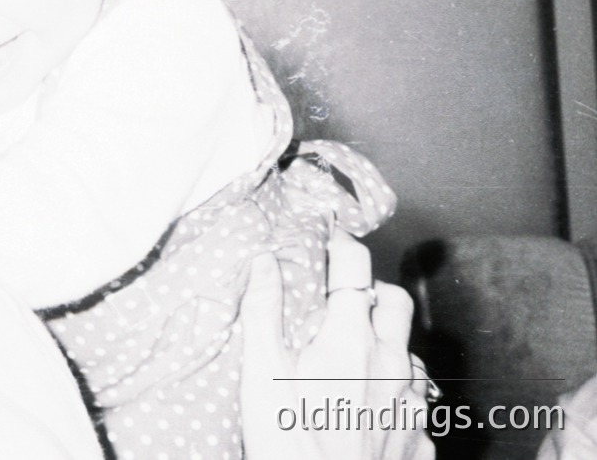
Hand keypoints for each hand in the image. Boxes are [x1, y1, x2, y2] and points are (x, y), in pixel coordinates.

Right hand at [241, 231, 434, 459]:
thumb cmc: (287, 439)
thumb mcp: (260, 371)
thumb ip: (263, 310)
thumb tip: (263, 260)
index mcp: (350, 339)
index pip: (355, 268)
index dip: (342, 245)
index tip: (328, 239)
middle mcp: (390, 363)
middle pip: (396, 301)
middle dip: (373, 287)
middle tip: (342, 297)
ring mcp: (410, 402)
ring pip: (409, 350)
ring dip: (386, 341)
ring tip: (353, 355)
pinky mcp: (418, 437)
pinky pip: (415, 400)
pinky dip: (395, 391)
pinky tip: (369, 404)